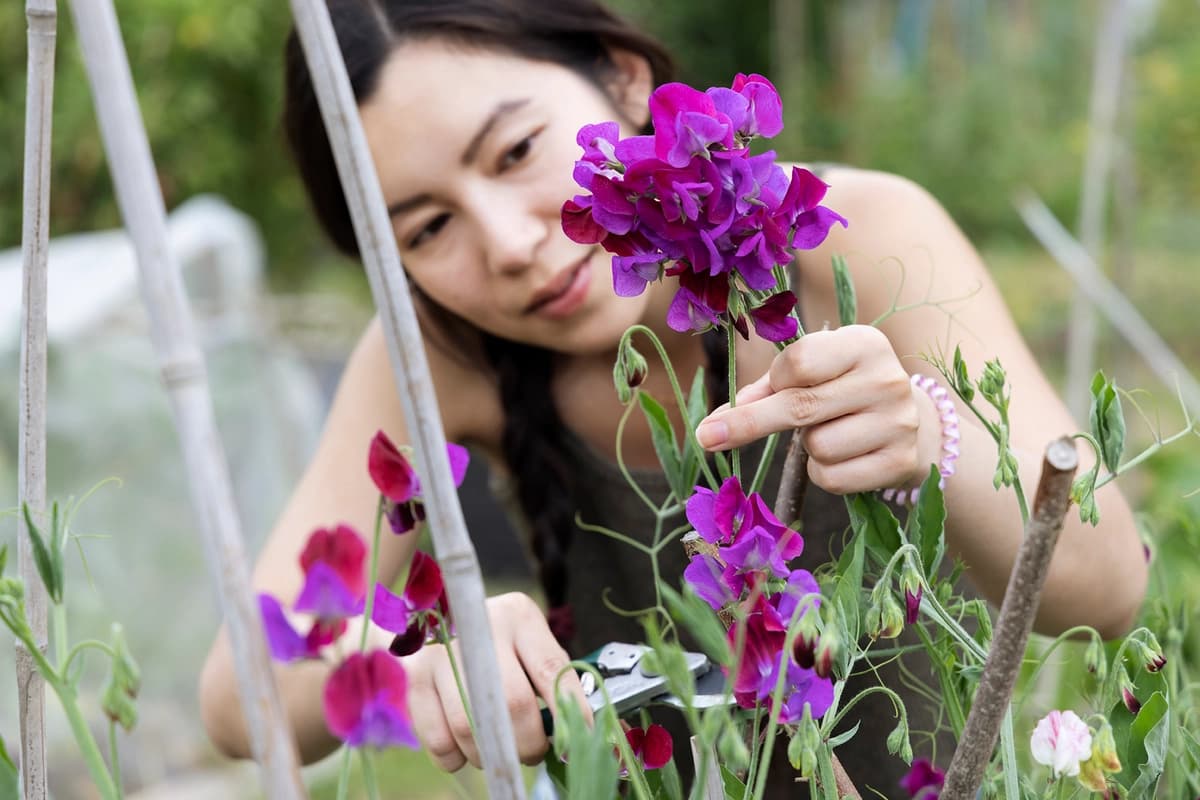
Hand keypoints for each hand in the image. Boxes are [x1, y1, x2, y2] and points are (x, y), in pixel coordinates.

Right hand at [400, 592, 590, 770]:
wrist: (438, 628)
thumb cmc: (500, 647)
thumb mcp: (531, 649)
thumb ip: (551, 683)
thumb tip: (575, 733)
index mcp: (519, 615)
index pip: (551, 669)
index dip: (568, 711)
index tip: (576, 742)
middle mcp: (479, 625)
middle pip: (511, 702)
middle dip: (527, 743)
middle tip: (532, 753)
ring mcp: (442, 650)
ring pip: (471, 726)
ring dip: (489, 754)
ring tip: (497, 750)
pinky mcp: (414, 676)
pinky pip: (438, 740)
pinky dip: (455, 757)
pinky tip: (464, 747)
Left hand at [695, 325, 941, 493]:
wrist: (914, 425)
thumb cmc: (846, 390)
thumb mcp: (817, 373)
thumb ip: (769, 388)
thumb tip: (719, 422)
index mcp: (864, 344)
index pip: (797, 363)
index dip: (772, 382)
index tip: (765, 391)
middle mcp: (887, 378)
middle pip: (798, 406)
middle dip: (747, 424)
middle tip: (706, 437)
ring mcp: (899, 422)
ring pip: (816, 447)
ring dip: (807, 449)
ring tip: (830, 434)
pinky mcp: (901, 462)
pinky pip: (833, 478)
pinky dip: (824, 474)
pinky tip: (844, 457)